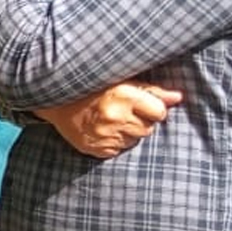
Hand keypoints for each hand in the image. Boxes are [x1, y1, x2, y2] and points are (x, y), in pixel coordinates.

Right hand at [36, 82, 182, 158]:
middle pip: (148, 128)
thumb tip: (178, 98)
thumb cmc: (90, 87)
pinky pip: (118, 150)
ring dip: (127, 132)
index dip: (153, 108)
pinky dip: (114, 142)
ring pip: (134, 140)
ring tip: (110, 120)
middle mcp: (115, 117)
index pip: (159, 112)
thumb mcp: (121, 81)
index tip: (143, 105)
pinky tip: (102, 130)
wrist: (53, 98)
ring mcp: (104, 135)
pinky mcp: (96, 149)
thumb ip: (151, 90)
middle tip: (121, 111)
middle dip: (139, 121)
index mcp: (123, 96)